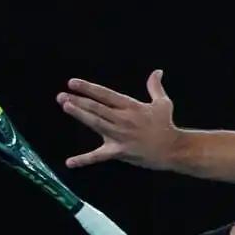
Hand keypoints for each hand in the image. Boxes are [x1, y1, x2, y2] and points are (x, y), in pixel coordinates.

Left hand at [56, 70, 181, 169]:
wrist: (172, 149)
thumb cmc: (166, 125)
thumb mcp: (163, 103)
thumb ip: (155, 86)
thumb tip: (158, 71)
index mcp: (131, 106)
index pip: (105, 94)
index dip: (89, 88)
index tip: (73, 83)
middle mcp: (123, 119)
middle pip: (97, 108)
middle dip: (78, 101)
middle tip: (61, 95)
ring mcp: (120, 136)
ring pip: (96, 124)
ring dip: (80, 115)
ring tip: (66, 106)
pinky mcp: (119, 152)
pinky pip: (99, 157)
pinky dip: (84, 160)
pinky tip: (70, 162)